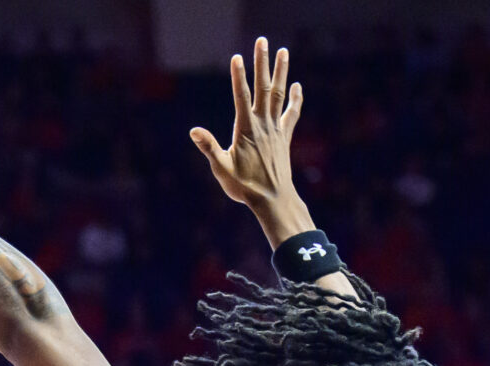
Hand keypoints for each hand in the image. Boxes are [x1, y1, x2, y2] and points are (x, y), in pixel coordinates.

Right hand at [190, 38, 311, 241]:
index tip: (237, 57)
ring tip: (283, 51)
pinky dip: (295, 98)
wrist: (273, 199)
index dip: (238, 77)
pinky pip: (292, 113)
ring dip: (281, 71)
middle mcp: (263, 125)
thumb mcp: (221, 169)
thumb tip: (194, 131)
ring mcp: (276, 129)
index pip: (241, 97)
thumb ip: (209, 147)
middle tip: (262, 41)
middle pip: (263, 87)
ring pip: (279, 94)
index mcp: (246, 130)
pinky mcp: (284, 136)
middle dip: (262, 64)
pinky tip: (296, 85)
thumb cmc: (244, 187)